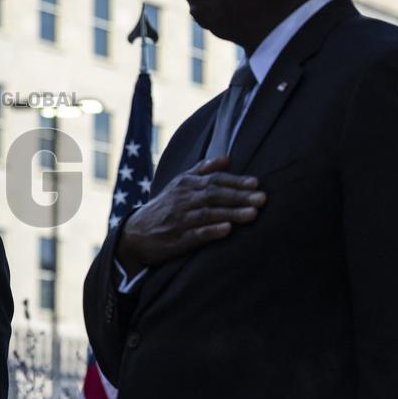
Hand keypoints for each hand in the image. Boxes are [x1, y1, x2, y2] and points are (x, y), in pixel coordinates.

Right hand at [117, 156, 266, 273]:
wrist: (134, 233)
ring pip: (208, 214)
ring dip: (231, 213)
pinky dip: (211, 231)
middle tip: (262, 198)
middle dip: (239, 196)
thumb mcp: (178, 184)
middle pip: (213, 195)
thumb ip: (202, 171)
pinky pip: (196, 234)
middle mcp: (182, 200)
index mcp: (185, 184)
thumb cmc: (164, 207)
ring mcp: (179, 220)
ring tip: (253, 214)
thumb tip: (226, 159)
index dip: (235, 181)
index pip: (213, 180)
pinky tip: (227, 230)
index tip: (256, 183)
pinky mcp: (176, 240)